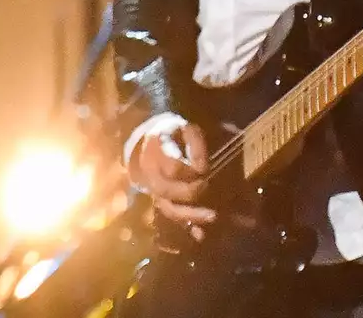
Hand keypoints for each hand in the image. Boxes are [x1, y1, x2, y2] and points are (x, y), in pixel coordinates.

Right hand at [130, 122, 215, 239]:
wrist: (150, 143)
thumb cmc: (174, 134)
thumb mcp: (185, 129)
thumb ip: (195, 144)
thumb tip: (202, 168)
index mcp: (157, 155)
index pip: (172, 168)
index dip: (188, 170)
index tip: (203, 169)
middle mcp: (153, 178)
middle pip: (168, 192)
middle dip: (190, 192)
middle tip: (206, 187)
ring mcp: (156, 193)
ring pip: (169, 209)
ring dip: (190, 215)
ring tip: (212, 217)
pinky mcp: (163, 202)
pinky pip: (173, 216)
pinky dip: (187, 226)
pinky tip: (200, 235)